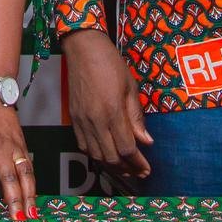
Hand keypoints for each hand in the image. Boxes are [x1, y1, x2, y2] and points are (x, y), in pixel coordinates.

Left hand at [0, 90, 36, 220]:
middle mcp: (0, 149)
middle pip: (9, 178)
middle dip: (13, 200)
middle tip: (16, 219)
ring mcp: (14, 147)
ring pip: (25, 174)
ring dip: (29, 195)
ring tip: (31, 213)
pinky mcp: (23, 146)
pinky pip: (30, 167)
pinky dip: (33, 183)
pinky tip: (34, 196)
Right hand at [58, 30, 151, 179]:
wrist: (83, 49)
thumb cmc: (110, 64)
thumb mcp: (131, 88)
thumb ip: (137, 117)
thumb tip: (146, 141)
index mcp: (112, 112)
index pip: (127, 148)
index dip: (138, 162)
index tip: (147, 169)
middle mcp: (95, 120)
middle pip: (111, 157)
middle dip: (127, 169)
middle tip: (139, 172)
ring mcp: (82, 121)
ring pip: (96, 155)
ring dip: (111, 166)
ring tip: (125, 169)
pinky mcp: (73, 119)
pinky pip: (83, 146)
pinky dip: (96, 156)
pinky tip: (106, 156)